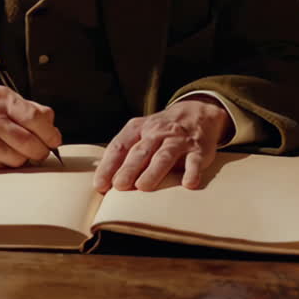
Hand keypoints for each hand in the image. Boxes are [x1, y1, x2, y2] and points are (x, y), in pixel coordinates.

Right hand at [0, 86, 61, 171]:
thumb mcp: (4, 102)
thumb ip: (31, 111)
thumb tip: (53, 128)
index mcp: (0, 98)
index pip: (35, 118)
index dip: (50, 133)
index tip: (54, 140)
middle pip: (29, 142)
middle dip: (41, 150)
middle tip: (40, 151)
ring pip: (18, 159)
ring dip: (23, 159)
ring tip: (14, 150)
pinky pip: (3, 168)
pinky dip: (7, 164)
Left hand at [93, 97, 231, 192]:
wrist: (196, 112)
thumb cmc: (160, 131)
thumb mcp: (140, 133)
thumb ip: (124, 153)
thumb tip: (103, 180)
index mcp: (138, 129)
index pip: (120, 146)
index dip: (108, 165)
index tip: (100, 184)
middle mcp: (157, 132)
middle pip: (141, 151)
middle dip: (129, 168)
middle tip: (119, 186)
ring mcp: (178, 141)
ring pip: (164, 156)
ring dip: (153, 171)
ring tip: (143, 186)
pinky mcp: (198, 150)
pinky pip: (195, 161)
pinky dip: (192, 172)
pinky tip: (188, 184)